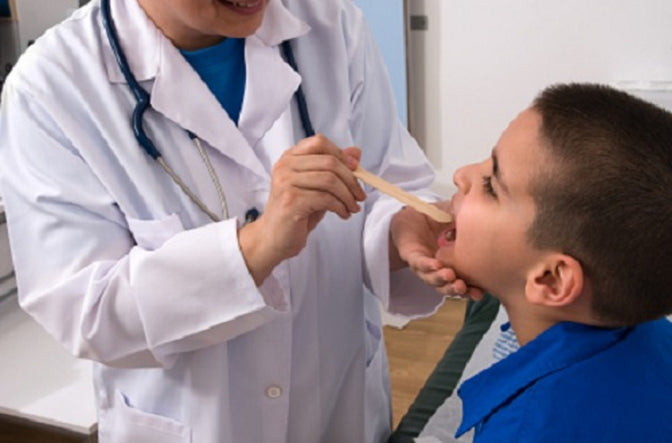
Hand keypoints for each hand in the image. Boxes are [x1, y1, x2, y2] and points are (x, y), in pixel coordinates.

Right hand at [239, 134, 364, 284]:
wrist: (274, 238)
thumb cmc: (296, 211)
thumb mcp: (318, 186)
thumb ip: (334, 168)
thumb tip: (356, 152)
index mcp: (290, 157)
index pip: (319, 142)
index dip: (341, 154)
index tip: (356, 169)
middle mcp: (285, 166)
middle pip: (329, 162)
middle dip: (351, 180)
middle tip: (360, 195)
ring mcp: (285, 182)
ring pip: (330, 180)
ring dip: (348, 196)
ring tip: (352, 207)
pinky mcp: (291, 201)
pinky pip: (325, 198)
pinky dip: (340, 207)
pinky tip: (343, 214)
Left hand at [390, 205, 483, 300]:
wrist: (413, 215)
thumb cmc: (439, 221)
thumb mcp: (460, 221)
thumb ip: (471, 223)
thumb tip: (488, 221)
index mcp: (454, 264)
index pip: (464, 281)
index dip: (472, 289)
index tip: (481, 293)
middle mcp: (439, 269)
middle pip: (447, 285)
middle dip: (456, 289)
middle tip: (464, 288)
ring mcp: (424, 265)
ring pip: (431, 278)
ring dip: (441, 279)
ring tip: (450, 276)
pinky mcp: (411, 256)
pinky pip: (419, 263)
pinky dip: (427, 265)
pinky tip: (436, 264)